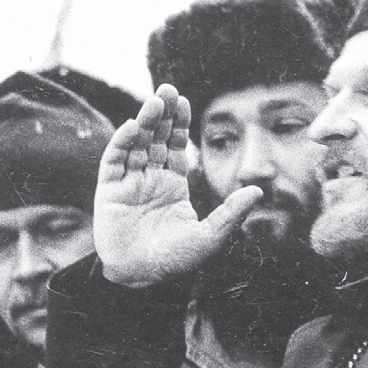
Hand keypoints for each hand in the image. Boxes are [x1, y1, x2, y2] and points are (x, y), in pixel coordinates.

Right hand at [94, 85, 262, 286]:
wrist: (142, 279)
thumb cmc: (175, 261)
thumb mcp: (210, 236)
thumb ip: (232, 213)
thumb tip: (258, 191)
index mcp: (172, 185)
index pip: (175, 147)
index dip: (179, 124)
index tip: (184, 102)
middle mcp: (149, 179)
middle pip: (154, 138)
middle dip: (161, 114)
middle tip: (167, 89)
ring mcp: (128, 183)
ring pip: (135, 144)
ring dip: (143, 122)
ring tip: (154, 102)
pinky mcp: (108, 192)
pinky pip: (113, 161)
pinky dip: (121, 143)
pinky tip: (131, 127)